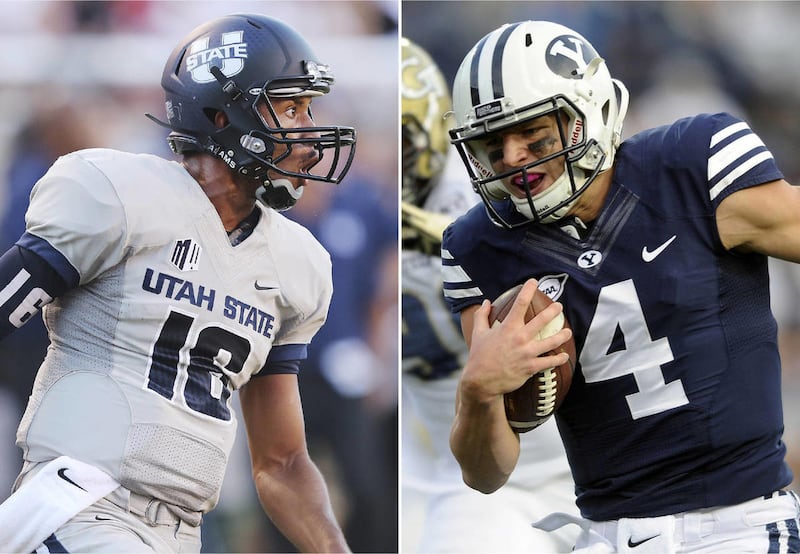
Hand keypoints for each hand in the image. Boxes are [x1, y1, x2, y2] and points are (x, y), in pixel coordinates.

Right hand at [460, 279, 571, 403]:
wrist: (482, 381)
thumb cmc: (479, 356)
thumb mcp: (478, 333)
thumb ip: (481, 316)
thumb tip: (486, 302)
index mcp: (508, 328)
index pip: (519, 304)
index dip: (528, 290)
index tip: (534, 282)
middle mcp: (520, 338)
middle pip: (542, 321)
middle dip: (553, 311)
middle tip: (559, 307)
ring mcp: (527, 353)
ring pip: (551, 342)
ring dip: (562, 336)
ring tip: (568, 331)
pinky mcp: (531, 367)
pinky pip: (549, 362)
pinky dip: (558, 359)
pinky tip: (564, 356)